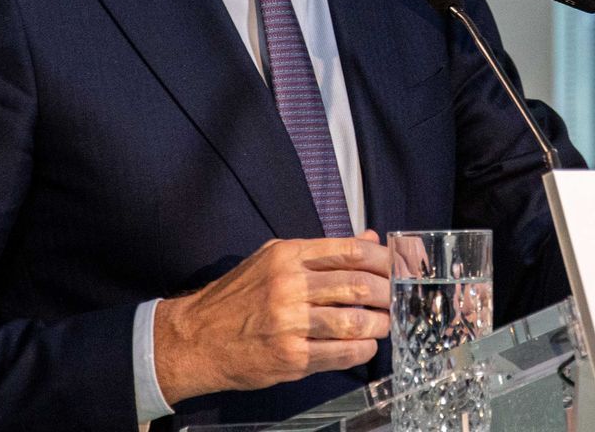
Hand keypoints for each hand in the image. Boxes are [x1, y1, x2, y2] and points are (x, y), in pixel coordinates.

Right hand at [152, 230, 390, 405]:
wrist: (196, 338)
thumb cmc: (238, 297)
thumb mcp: (274, 259)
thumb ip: (322, 251)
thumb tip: (369, 238)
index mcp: (288, 255)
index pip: (350, 251)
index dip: (383, 259)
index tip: (398, 267)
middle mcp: (289, 285)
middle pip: (358, 285)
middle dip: (388, 293)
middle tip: (397, 299)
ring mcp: (289, 323)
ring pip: (354, 321)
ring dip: (379, 324)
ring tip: (384, 324)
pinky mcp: (290, 357)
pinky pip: (340, 354)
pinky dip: (361, 351)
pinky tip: (365, 348)